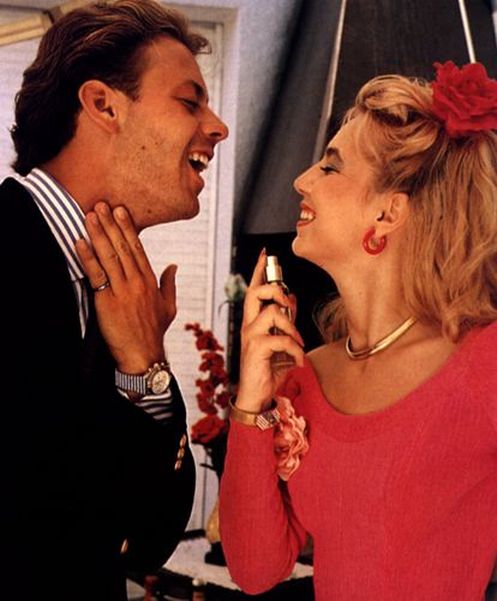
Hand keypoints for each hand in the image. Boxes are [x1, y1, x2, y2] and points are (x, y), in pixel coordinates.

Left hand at [75, 202, 175, 373]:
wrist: (143, 355)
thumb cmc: (154, 332)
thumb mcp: (168, 307)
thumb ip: (170, 284)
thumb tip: (173, 266)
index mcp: (151, 281)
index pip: (137, 248)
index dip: (128, 228)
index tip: (121, 211)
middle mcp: (137, 282)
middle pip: (122, 247)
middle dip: (111, 224)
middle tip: (102, 204)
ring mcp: (123, 291)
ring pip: (109, 256)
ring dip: (98, 234)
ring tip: (90, 216)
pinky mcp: (107, 301)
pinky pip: (96, 275)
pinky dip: (88, 257)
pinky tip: (80, 242)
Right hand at [236, 249, 304, 412]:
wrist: (257, 396)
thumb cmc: (268, 370)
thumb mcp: (282, 343)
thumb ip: (285, 322)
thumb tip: (291, 299)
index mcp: (253, 322)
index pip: (253, 290)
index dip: (259, 271)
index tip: (266, 253)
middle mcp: (248, 326)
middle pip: (255, 293)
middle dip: (274, 289)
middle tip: (287, 300)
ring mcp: (250, 337)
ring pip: (271, 313)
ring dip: (291, 325)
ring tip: (299, 342)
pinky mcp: (256, 350)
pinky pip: (281, 339)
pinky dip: (295, 349)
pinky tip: (298, 360)